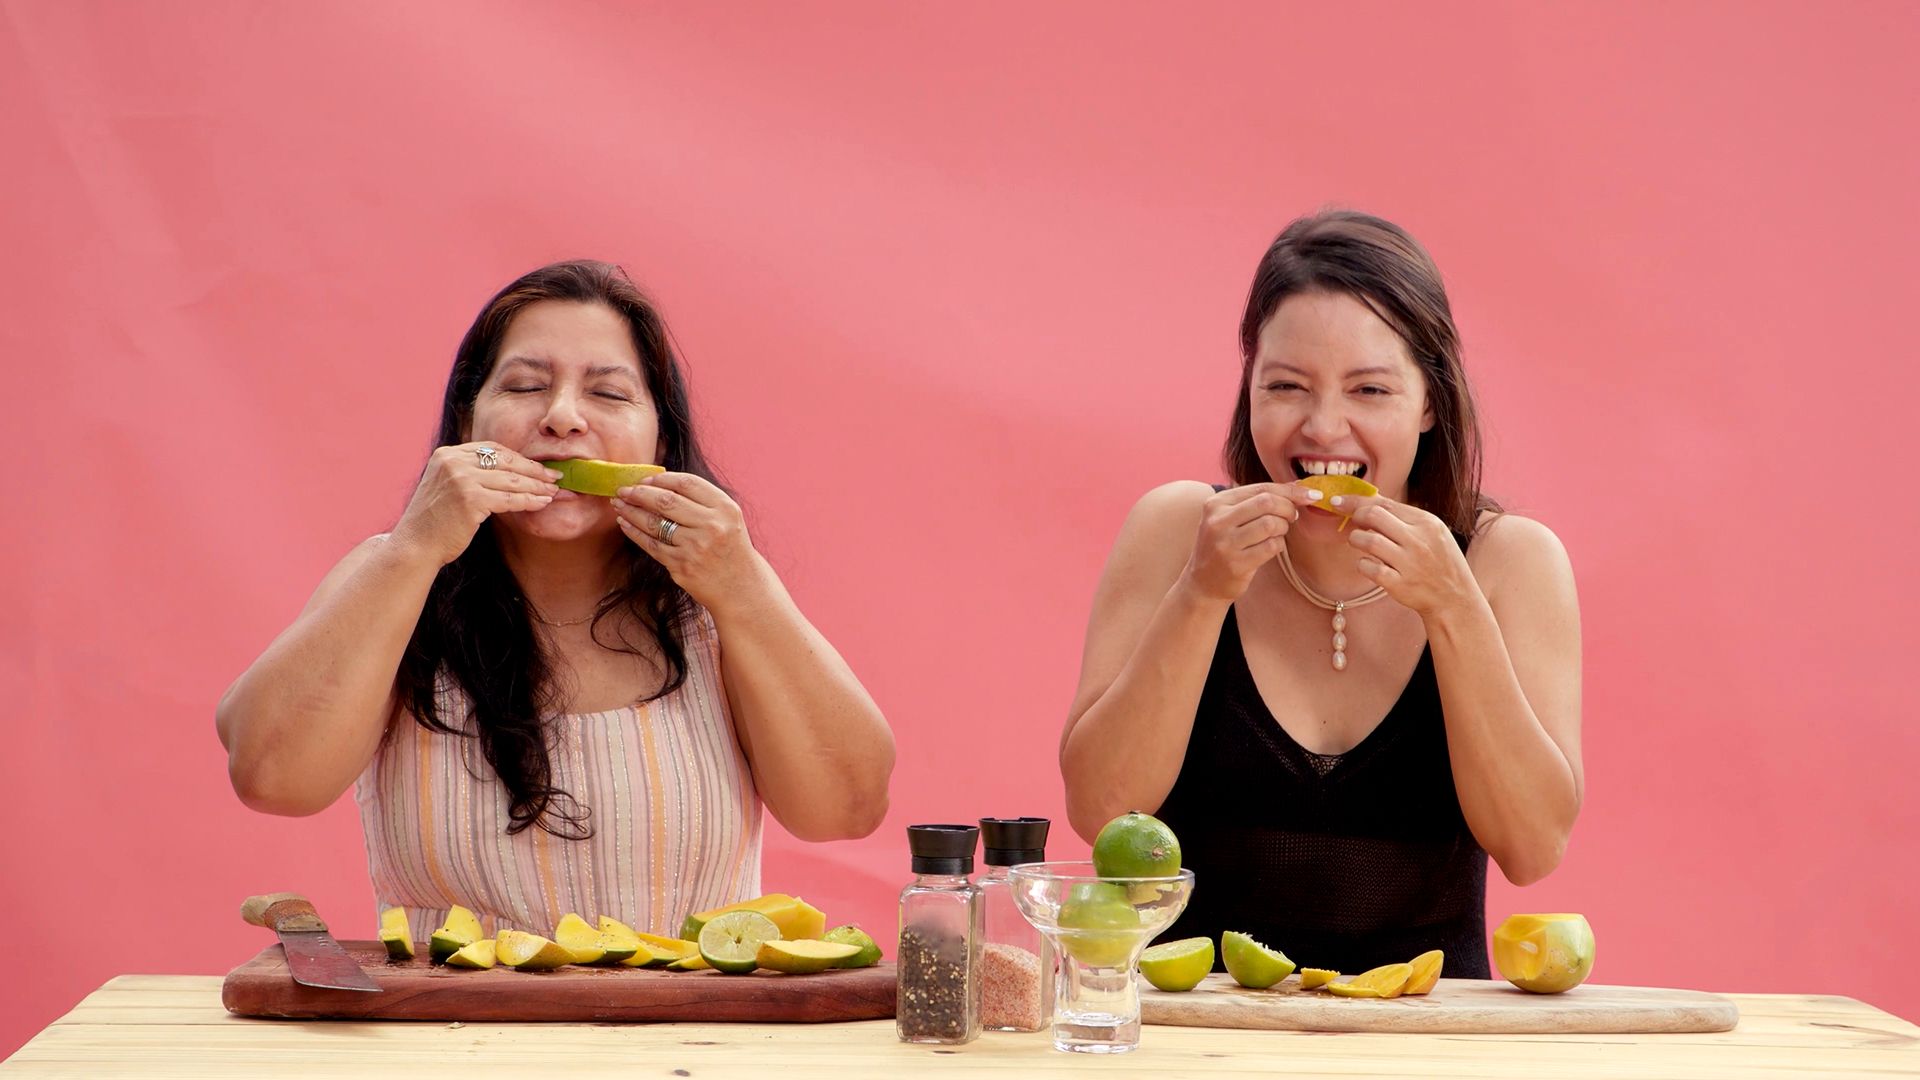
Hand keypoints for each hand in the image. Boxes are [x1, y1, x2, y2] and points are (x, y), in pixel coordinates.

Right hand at [389, 443, 559, 565]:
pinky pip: (509, 498)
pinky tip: (541, 503)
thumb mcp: (447, 486)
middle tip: (554, 476)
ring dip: (537, 486)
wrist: (415, 545)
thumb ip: (470, 473)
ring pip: (511, 480)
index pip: (492, 448)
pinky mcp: (470, 499)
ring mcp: (461, 479)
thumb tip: (510, 472)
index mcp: (447, 454)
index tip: (537, 466)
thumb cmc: (435, 522)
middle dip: (534, 469)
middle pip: (505, 461)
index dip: (519, 458)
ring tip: (553, 491)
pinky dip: (529, 501)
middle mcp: (453, 461)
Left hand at [612, 473, 769, 611]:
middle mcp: (711, 525)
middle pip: (666, 501)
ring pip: (654, 523)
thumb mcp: (727, 519)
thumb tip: (658, 483)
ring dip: (631, 511)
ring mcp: (696, 546)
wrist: (741, 587)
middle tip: (623, 489)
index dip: (661, 478)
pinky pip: (651, 544)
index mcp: (725, 508)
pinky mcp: (681, 565)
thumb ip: (701, 501)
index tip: (645, 479)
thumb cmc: (729, 548)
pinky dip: (634, 532)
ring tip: (618, 504)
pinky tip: (625, 524)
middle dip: (639, 492)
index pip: (687, 483)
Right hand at [1179, 483, 1322, 602]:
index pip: (1260, 488)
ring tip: (1278, 533)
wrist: (1203, 582)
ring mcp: (1225, 543)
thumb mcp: (1230, 517)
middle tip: (1293, 517)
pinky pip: (1271, 547)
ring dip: (1283, 528)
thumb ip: (1258, 500)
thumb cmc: (1224, 544)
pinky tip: (1272, 546)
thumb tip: (1298, 486)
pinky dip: (1278, 544)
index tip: (1310, 494)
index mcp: (1216, 503)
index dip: (1289, 491)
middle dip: (1288, 508)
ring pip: (1271, 524)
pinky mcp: (1236, 564)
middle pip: (1267, 503)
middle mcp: (1217, 521)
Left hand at [1338, 495, 1481, 616]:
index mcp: (1427, 523)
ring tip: (1358, 542)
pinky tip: (1367, 564)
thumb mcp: (1433, 533)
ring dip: (1356, 539)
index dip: (1357, 500)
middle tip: (1353, 522)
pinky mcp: (1399, 584)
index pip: (1386, 503)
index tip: (1340, 501)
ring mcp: (1409, 563)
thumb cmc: (1439, 562)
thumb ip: (1404, 517)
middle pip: (1374, 515)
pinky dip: (1362, 564)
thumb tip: (1369, 499)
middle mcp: (1419, 540)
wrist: (1455, 599)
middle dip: (1356, 516)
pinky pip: (1369, 568)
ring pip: (1369, 541)